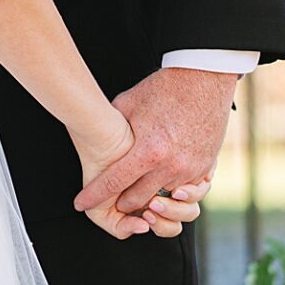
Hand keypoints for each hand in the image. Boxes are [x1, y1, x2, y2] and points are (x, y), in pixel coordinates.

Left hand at [73, 66, 237, 223]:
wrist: (202, 80)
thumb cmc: (163, 90)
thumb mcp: (129, 103)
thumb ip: (112, 127)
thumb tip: (95, 136)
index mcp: (148, 151)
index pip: (114, 182)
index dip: (94, 195)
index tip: (80, 204)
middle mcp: (169, 166)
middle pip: (137, 200)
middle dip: (122, 203)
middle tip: (113, 200)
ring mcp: (189, 171)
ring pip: (163, 200)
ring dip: (150, 198)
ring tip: (139, 193)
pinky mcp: (205, 169)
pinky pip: (186, 193)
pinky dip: (173, 192)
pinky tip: (164, 184)